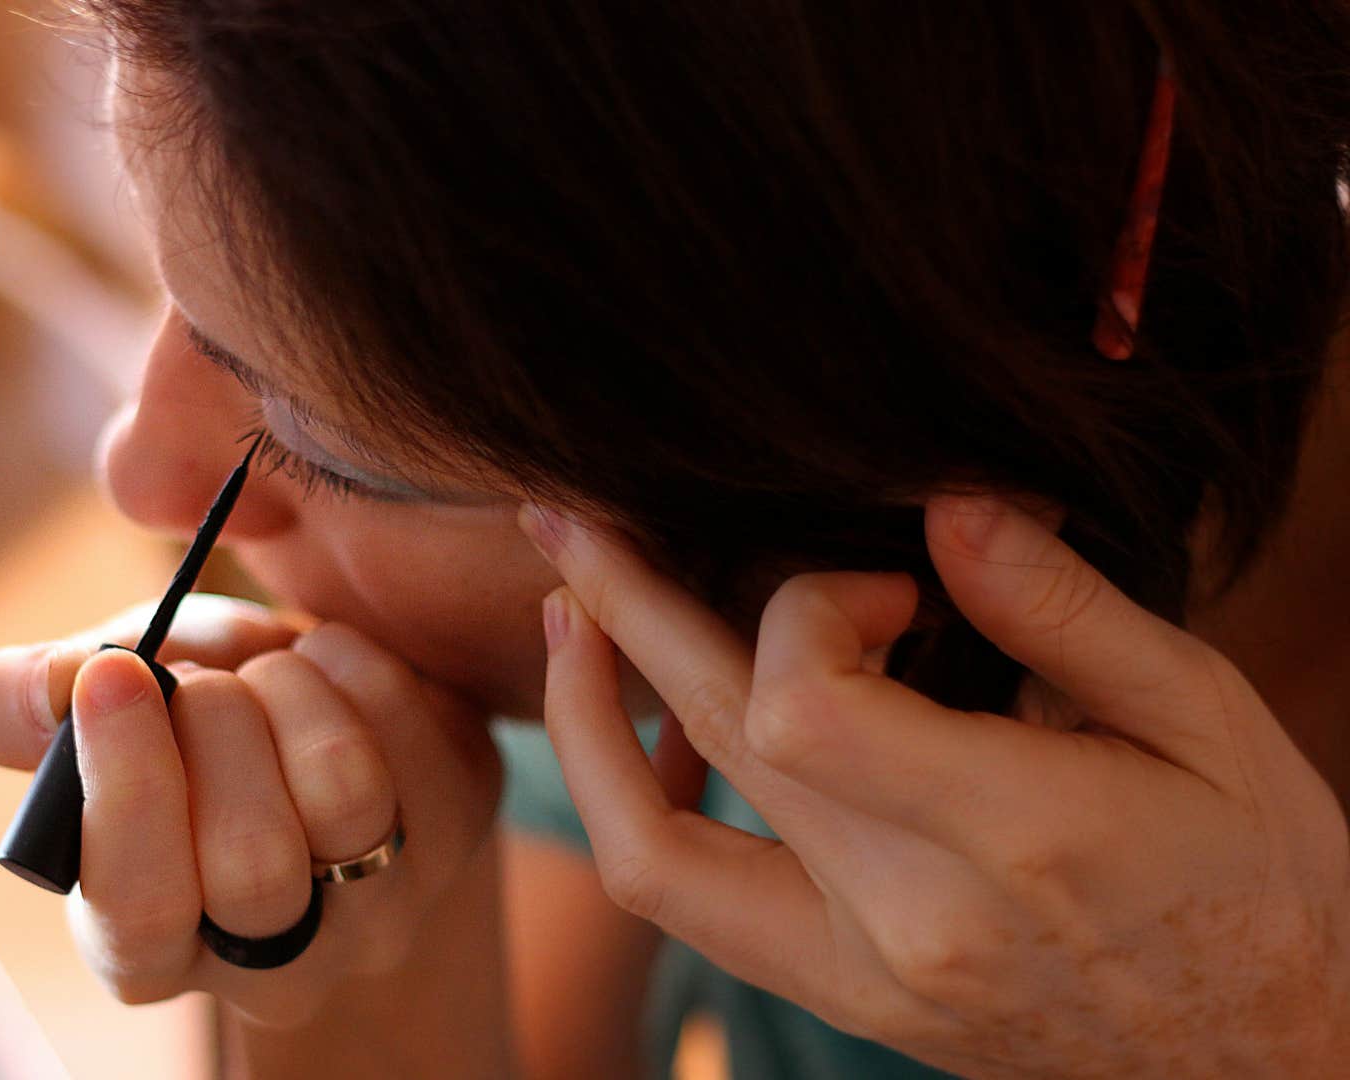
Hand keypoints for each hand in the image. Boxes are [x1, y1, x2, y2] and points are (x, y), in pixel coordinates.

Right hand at [0, 595, 501, 1027]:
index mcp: (153, 947)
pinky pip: (418, 736)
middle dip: (214, 726)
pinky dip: (357, 664)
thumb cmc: (182, 719)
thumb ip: (28, 702)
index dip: (127, 790)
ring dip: (288, 691)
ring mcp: (380, 909)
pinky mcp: (458, 829)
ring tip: (267, 668)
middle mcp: (276, 962)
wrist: (310, 704)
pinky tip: (331, 659)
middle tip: (203, 678)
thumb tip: (52, 687)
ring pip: (343, 797)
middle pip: (252, 865)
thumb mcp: (95, 706)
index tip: (113, 674)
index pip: (139, 915)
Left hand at [524, 495, 1349, 1076]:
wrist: (1266, 1065)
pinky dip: (637, 811)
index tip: (879, 578)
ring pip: (649, 852)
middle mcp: (910, 918)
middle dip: (624, 608)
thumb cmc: (1262, 878)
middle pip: (711, 741)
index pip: (802, 705)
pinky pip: (687, 907)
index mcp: (1012, 838)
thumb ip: (1063, 611)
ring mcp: (859, 973)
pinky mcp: (839, 996)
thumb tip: (946, 505)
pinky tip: (643, 737)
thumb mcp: (1207, 718)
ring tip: (566, 618)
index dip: (803, 604)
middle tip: (566, 520)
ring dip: (585, 723)